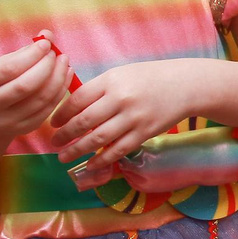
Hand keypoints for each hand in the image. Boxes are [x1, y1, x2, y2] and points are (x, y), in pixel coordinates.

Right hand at [0, 37, 71, 143]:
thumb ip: (22, 52)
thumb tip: (48, 34)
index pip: (10, 69)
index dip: (32, 55)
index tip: (47, 44)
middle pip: (25, 86)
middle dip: (47, 67)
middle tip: (57, 54)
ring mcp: (6, 121)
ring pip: (40, 99)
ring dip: (58, 77)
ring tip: (64, 62)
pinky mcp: (23, 129)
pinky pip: (47, 109)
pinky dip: (60, 90)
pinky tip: (66, 76)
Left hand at [52, 58, 204, 172]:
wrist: (185, 85)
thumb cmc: (149, 78)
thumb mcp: (121, 74)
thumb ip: (98, 89)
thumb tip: (72, 109)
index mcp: (111, 80)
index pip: (77, 100)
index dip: (61, 114)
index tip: (53, 123)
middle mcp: (120, 99)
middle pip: (84, 121)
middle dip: (65, 135)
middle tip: (54, 143)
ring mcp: (133, 117)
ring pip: (98, 138)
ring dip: (78, 150)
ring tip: (63, 157)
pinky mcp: (144, 133)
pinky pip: (118, 150)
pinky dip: (101, 159)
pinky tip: (90, 164)